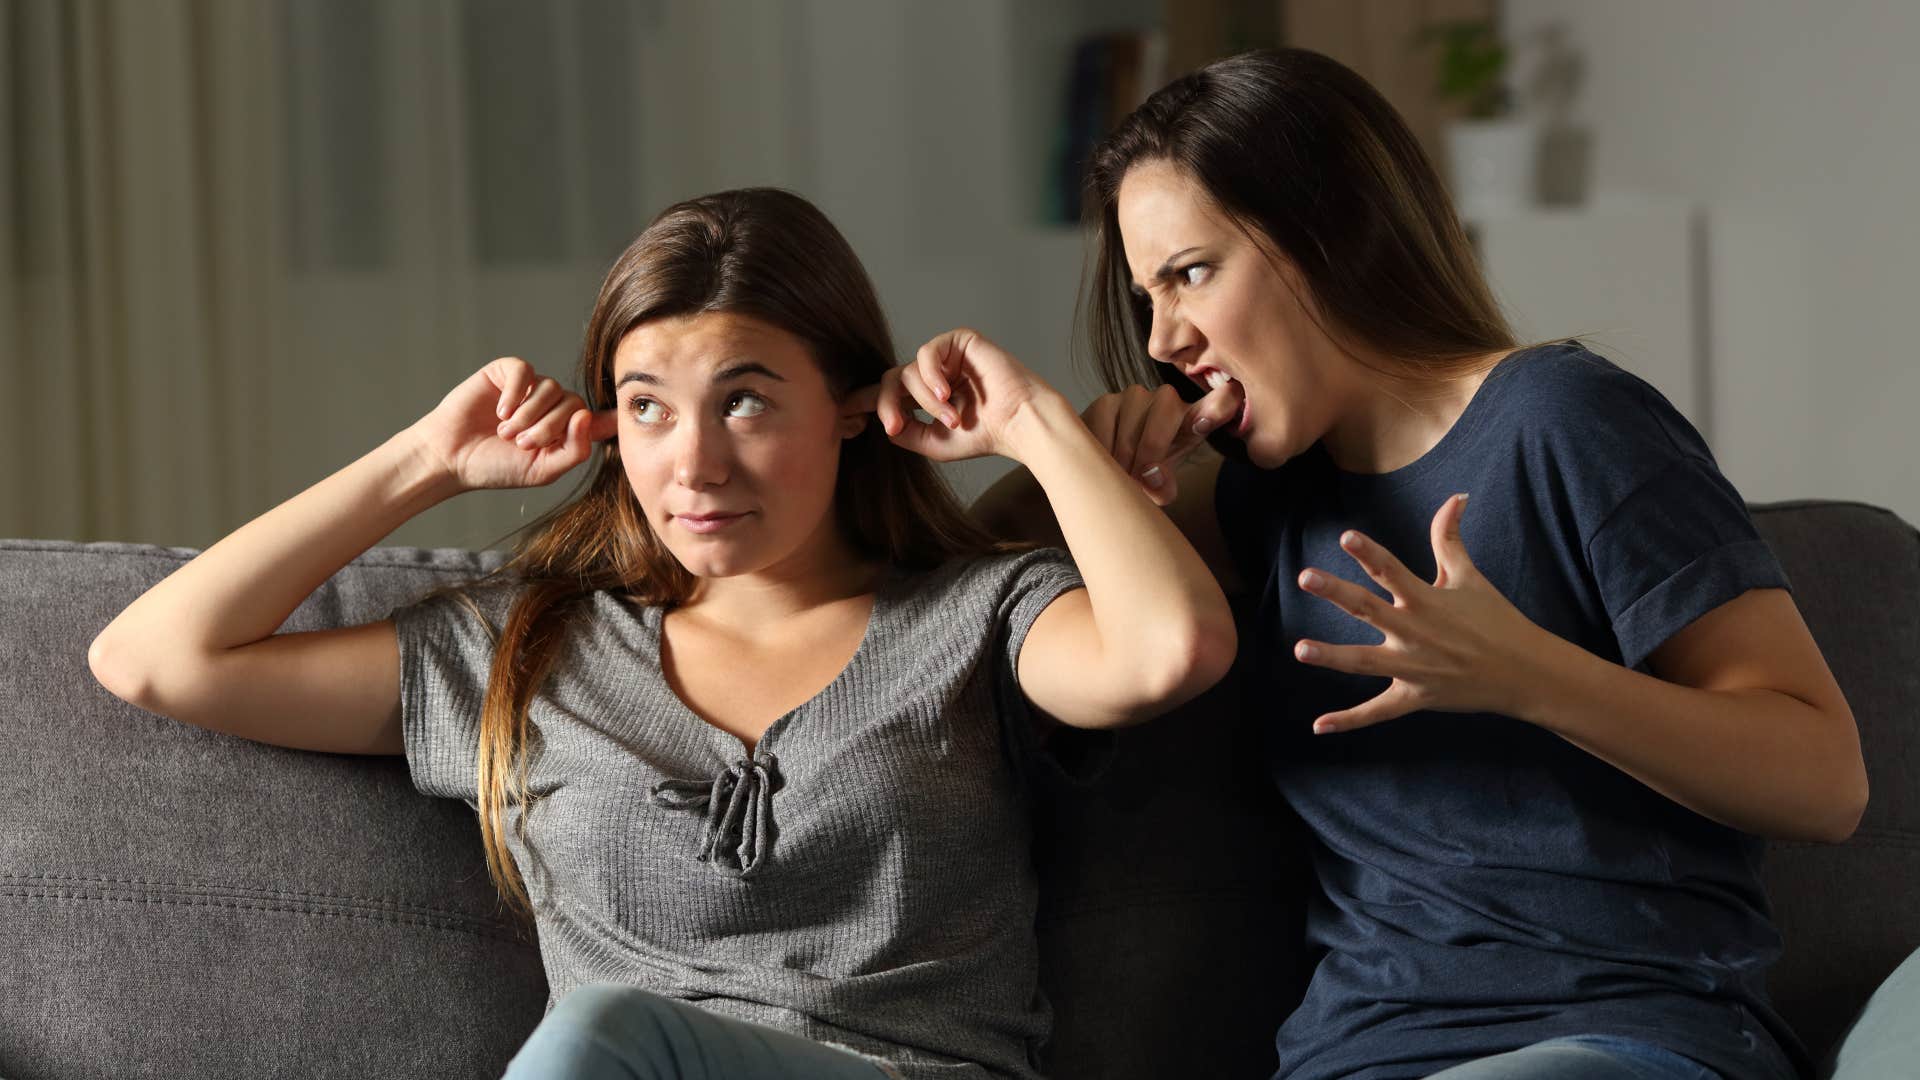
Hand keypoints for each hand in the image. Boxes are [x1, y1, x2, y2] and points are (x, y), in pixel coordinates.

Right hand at [410, 357, 618, 491]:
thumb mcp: (542, 470)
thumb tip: (587, 416)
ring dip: (529, 414)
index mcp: (565, 431)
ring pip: (550, 387)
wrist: (452, 457)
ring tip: (506, 433)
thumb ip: (573, 450)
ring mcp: (529, 387)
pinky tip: (501, 412)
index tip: (627, 414)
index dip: (613, 415)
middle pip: (573, 402)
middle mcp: (552, 406)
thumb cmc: (496, 467)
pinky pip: (524, 371)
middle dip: (549, 426)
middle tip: (522, 444)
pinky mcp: (506, 373)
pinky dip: (515, 392)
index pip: (597, 418)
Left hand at [858, 328, 1059, 462]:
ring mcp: (947, 357)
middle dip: (888, 404)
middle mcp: (934, 374)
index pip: (889, 392)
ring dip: (925, 399)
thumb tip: (880, 420)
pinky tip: (946, 394)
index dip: (864, 401)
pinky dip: (931, 376)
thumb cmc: (985, 435)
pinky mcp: (960, 341)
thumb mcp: (933, 442)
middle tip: (893, 426)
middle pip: (891, 380)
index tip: (842, 414)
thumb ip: (904, 431)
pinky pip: (927, 353)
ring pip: (909, 371)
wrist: (1020, 424)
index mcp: (927, 396)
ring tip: (951, 418)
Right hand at [1081, 378, 1242, 505]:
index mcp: (1194, 420)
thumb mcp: (1160, 487)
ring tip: (1119, 475)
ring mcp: (1136, 397)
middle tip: (1139, 478)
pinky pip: (1105, 421)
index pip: (1220, 403)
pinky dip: (1103, 446)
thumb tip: (1154, 481)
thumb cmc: (1144, 475)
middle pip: (1167, 413)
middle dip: (1151, 449)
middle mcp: (1168, 401)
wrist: (1106, 468)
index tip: (1208, 419)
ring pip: (1134, 420)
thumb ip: (1163, 488)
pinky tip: (1102, 462)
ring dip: (1124, 454)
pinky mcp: (1106, 401)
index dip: (1218, 406)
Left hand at [1290, 494, 1553, 733]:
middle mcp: (1415, 632)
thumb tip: (1455, 497)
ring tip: (1300, 649)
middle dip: (1336, 592)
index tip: (1345, 537)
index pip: (1391, 570)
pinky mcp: (1415, 697)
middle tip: (1306, 576)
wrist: (1524, 671)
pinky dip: (1349, 720)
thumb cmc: (1495, 620)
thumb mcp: (1469, 577)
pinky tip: (1319, 726)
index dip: (1368, 553)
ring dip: (1332, 656)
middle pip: (1369, 608)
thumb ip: (1449, 538)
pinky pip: (1378, 711)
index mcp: (1426, 600)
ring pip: (1365, 662)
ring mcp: (1413, 667)